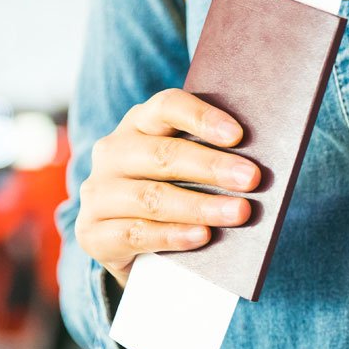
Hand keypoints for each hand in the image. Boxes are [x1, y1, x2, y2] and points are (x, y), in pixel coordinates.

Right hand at [77, 88, 259, 286]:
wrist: (133, 242)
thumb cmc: (177, 191)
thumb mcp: (190, 168)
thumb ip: (214, 156)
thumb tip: (256, 164)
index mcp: (139, 123)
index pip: (167, 107)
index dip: (201, 118)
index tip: (238, 134)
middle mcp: (113, 152)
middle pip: (163, 155)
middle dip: (212, 167)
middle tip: (252, 178)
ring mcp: (99, 193)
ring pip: (151, 197)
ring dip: (200, 205)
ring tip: (240, 212)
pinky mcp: (93, 232)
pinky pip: (136, 233)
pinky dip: (173, 235)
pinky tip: (203, 236)